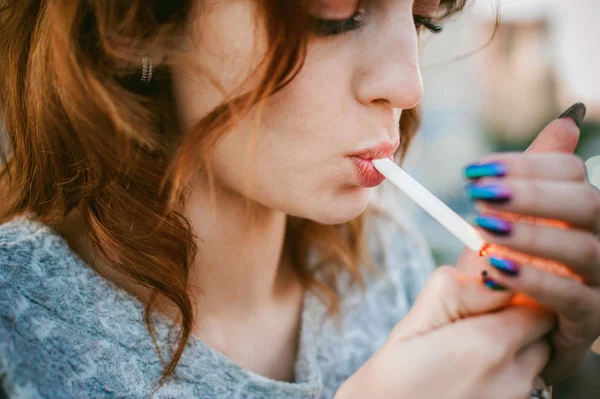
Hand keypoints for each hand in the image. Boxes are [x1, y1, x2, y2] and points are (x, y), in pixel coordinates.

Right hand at [335, 267, 554, 398]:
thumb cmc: (390, 381)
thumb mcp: (414, 322)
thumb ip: (457, 289)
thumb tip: (490, 272)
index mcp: (488, 346)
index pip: (537, 304)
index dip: (514, 293)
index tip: (488, 294)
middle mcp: (512, 378)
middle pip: (540, 331)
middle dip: (515, 320)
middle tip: (473, 323)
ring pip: (533, 359)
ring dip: (512, 348)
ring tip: (466, 354)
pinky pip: (522, 384)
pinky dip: (504, 374)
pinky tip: (468, 376)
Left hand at [457, 103, 599, 383]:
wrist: (517, 334)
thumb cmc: (517, 270)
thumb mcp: (518, 221)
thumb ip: (537, 176)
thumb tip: (568, 120)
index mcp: (581, 210)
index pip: (571, 172)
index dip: (525, 165)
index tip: (475, 171)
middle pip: (587, 202)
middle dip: (531, 193)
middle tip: (479, 193)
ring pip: (583, 247)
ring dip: (531, 233)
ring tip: (484, 226)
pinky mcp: (591, 319)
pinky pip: (571, 296)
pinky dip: (534, 279)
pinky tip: (496, 269)